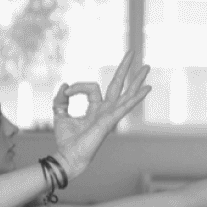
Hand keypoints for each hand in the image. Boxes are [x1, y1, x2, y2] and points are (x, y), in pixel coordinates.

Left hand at [48, 51, 152, 178]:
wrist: (68, 155)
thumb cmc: (66, 140)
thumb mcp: (60, 114)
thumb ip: (60, 100)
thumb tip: (64, 85)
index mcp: (96, 108)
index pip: (92, 87)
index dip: (77, 86)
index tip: (67, 92)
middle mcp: (106, 110)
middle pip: (118, 85)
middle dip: (125, 68)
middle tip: (132, 51)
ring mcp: (110, 115)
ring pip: (126, 93)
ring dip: (137, 80)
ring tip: (147, 66)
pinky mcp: (110, 121)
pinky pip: (125, 106)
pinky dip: (136, 97)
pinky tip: (147, 89)